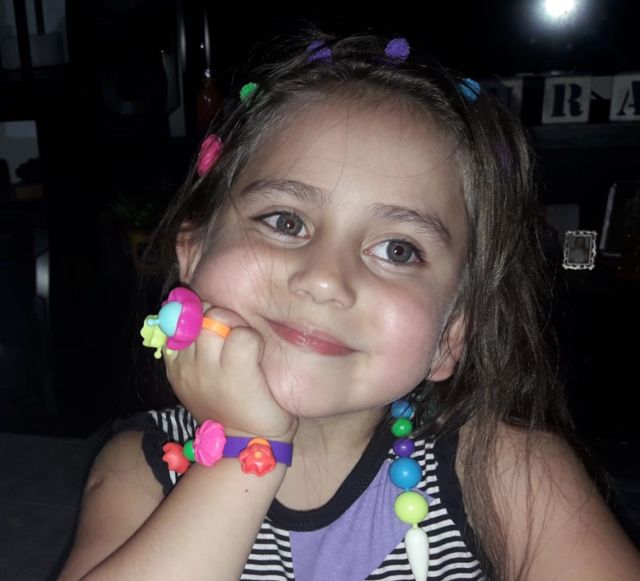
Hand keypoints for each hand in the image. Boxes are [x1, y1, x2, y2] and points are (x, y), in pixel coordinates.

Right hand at [164, 306, 296, 441]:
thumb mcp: (202, 378)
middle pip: (197, 313)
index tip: (213, 330)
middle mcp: (186, 365)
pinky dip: (254, 340)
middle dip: (218, 316)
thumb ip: (196, 348)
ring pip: (217, 319)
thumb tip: (200, 308)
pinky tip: (257, 358)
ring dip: (236, 325)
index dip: (197, 313)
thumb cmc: (230, 406)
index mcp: (175, 364)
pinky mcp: (236, 372)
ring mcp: (209, 369)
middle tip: (234, 336)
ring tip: (246, 347)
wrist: (248, 444)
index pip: (176, 316)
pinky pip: (243, 336)